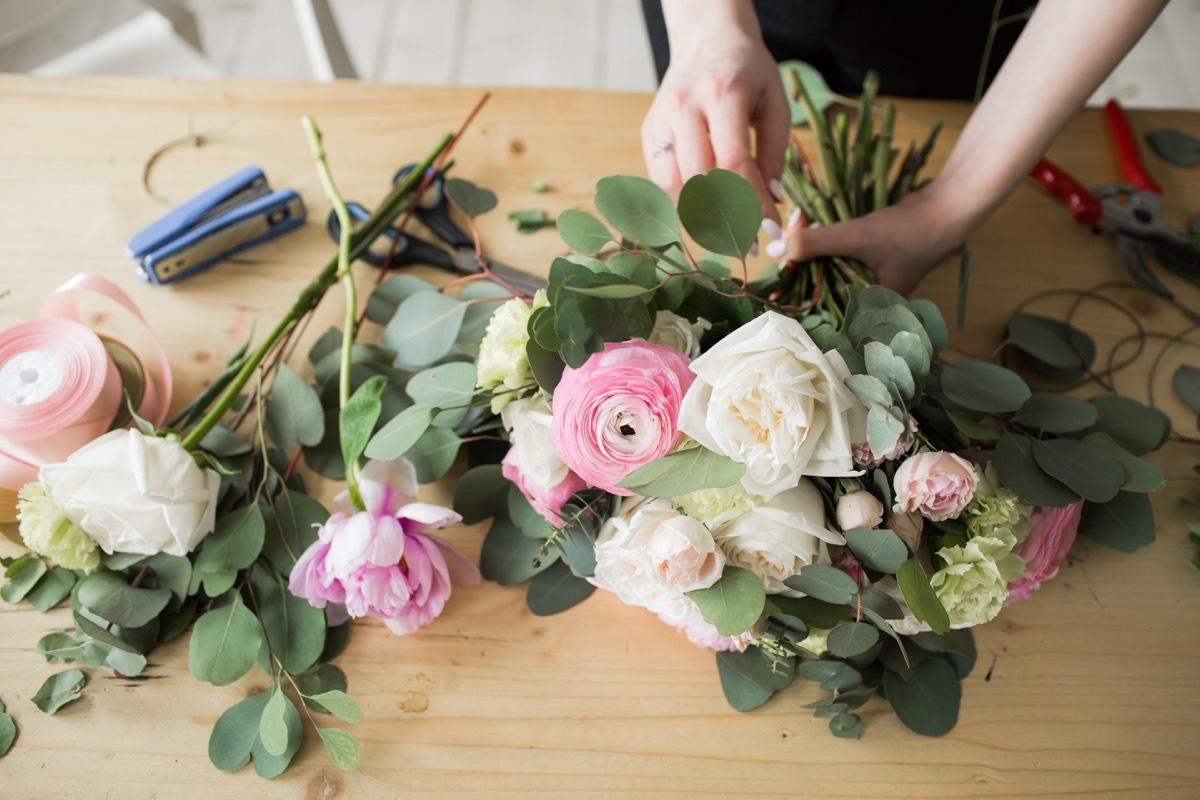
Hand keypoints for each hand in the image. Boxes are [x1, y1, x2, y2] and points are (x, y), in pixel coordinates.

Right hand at [641, 10, 790, 222]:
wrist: (706, 39)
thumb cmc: (748, 72)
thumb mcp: (775, 102)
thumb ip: (776, 152)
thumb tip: (770, 201)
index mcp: (724, 92)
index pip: (734, 161)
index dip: (750, 202)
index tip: (767, 229)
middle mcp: (686, 105)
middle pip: (699, 178)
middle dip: (725, 216)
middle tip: (746, 241)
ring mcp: (661, 118)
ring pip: (673, 184)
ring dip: (699, 213)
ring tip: (724, 228)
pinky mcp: (648, 130)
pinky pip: (660, 179)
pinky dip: (681, 200)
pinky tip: (702, 207)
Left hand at [768, 186, 968, 294]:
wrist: (945, 209)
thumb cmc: (908, 232)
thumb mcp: (858, 237)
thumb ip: (817, 243)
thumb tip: (778, 249)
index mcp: (865, 309)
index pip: (819, 312)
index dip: (793, 296)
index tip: (770, 282)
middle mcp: (864, 299)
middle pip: (819, 288)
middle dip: (797, 266)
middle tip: (779, 243)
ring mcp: (866, 279)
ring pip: (826, 269)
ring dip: (808, 251)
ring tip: (791, 229)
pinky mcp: (866, 260)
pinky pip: (836, 256)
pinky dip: (823, 242)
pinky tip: (807, 226)